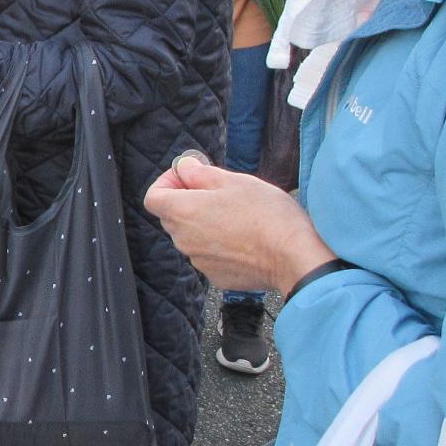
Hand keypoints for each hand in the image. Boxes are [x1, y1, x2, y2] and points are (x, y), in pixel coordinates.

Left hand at [144, 155, 334, 293]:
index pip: (153, 197)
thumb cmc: (265, 214)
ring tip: (238, 215)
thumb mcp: (234, 181)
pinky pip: (210, 255)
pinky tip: (246, 238)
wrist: (293, 257)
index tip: (189, 177)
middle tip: (218, 192)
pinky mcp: (216, 276)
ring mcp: (199, 261)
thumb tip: (184, 168)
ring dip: (205, 223)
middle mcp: (184, 240)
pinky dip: (220, 245)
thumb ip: (201, 174)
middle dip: (188, 201)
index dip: (167, 182)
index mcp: (183, 212)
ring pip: (192, 236)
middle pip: (172, 216)